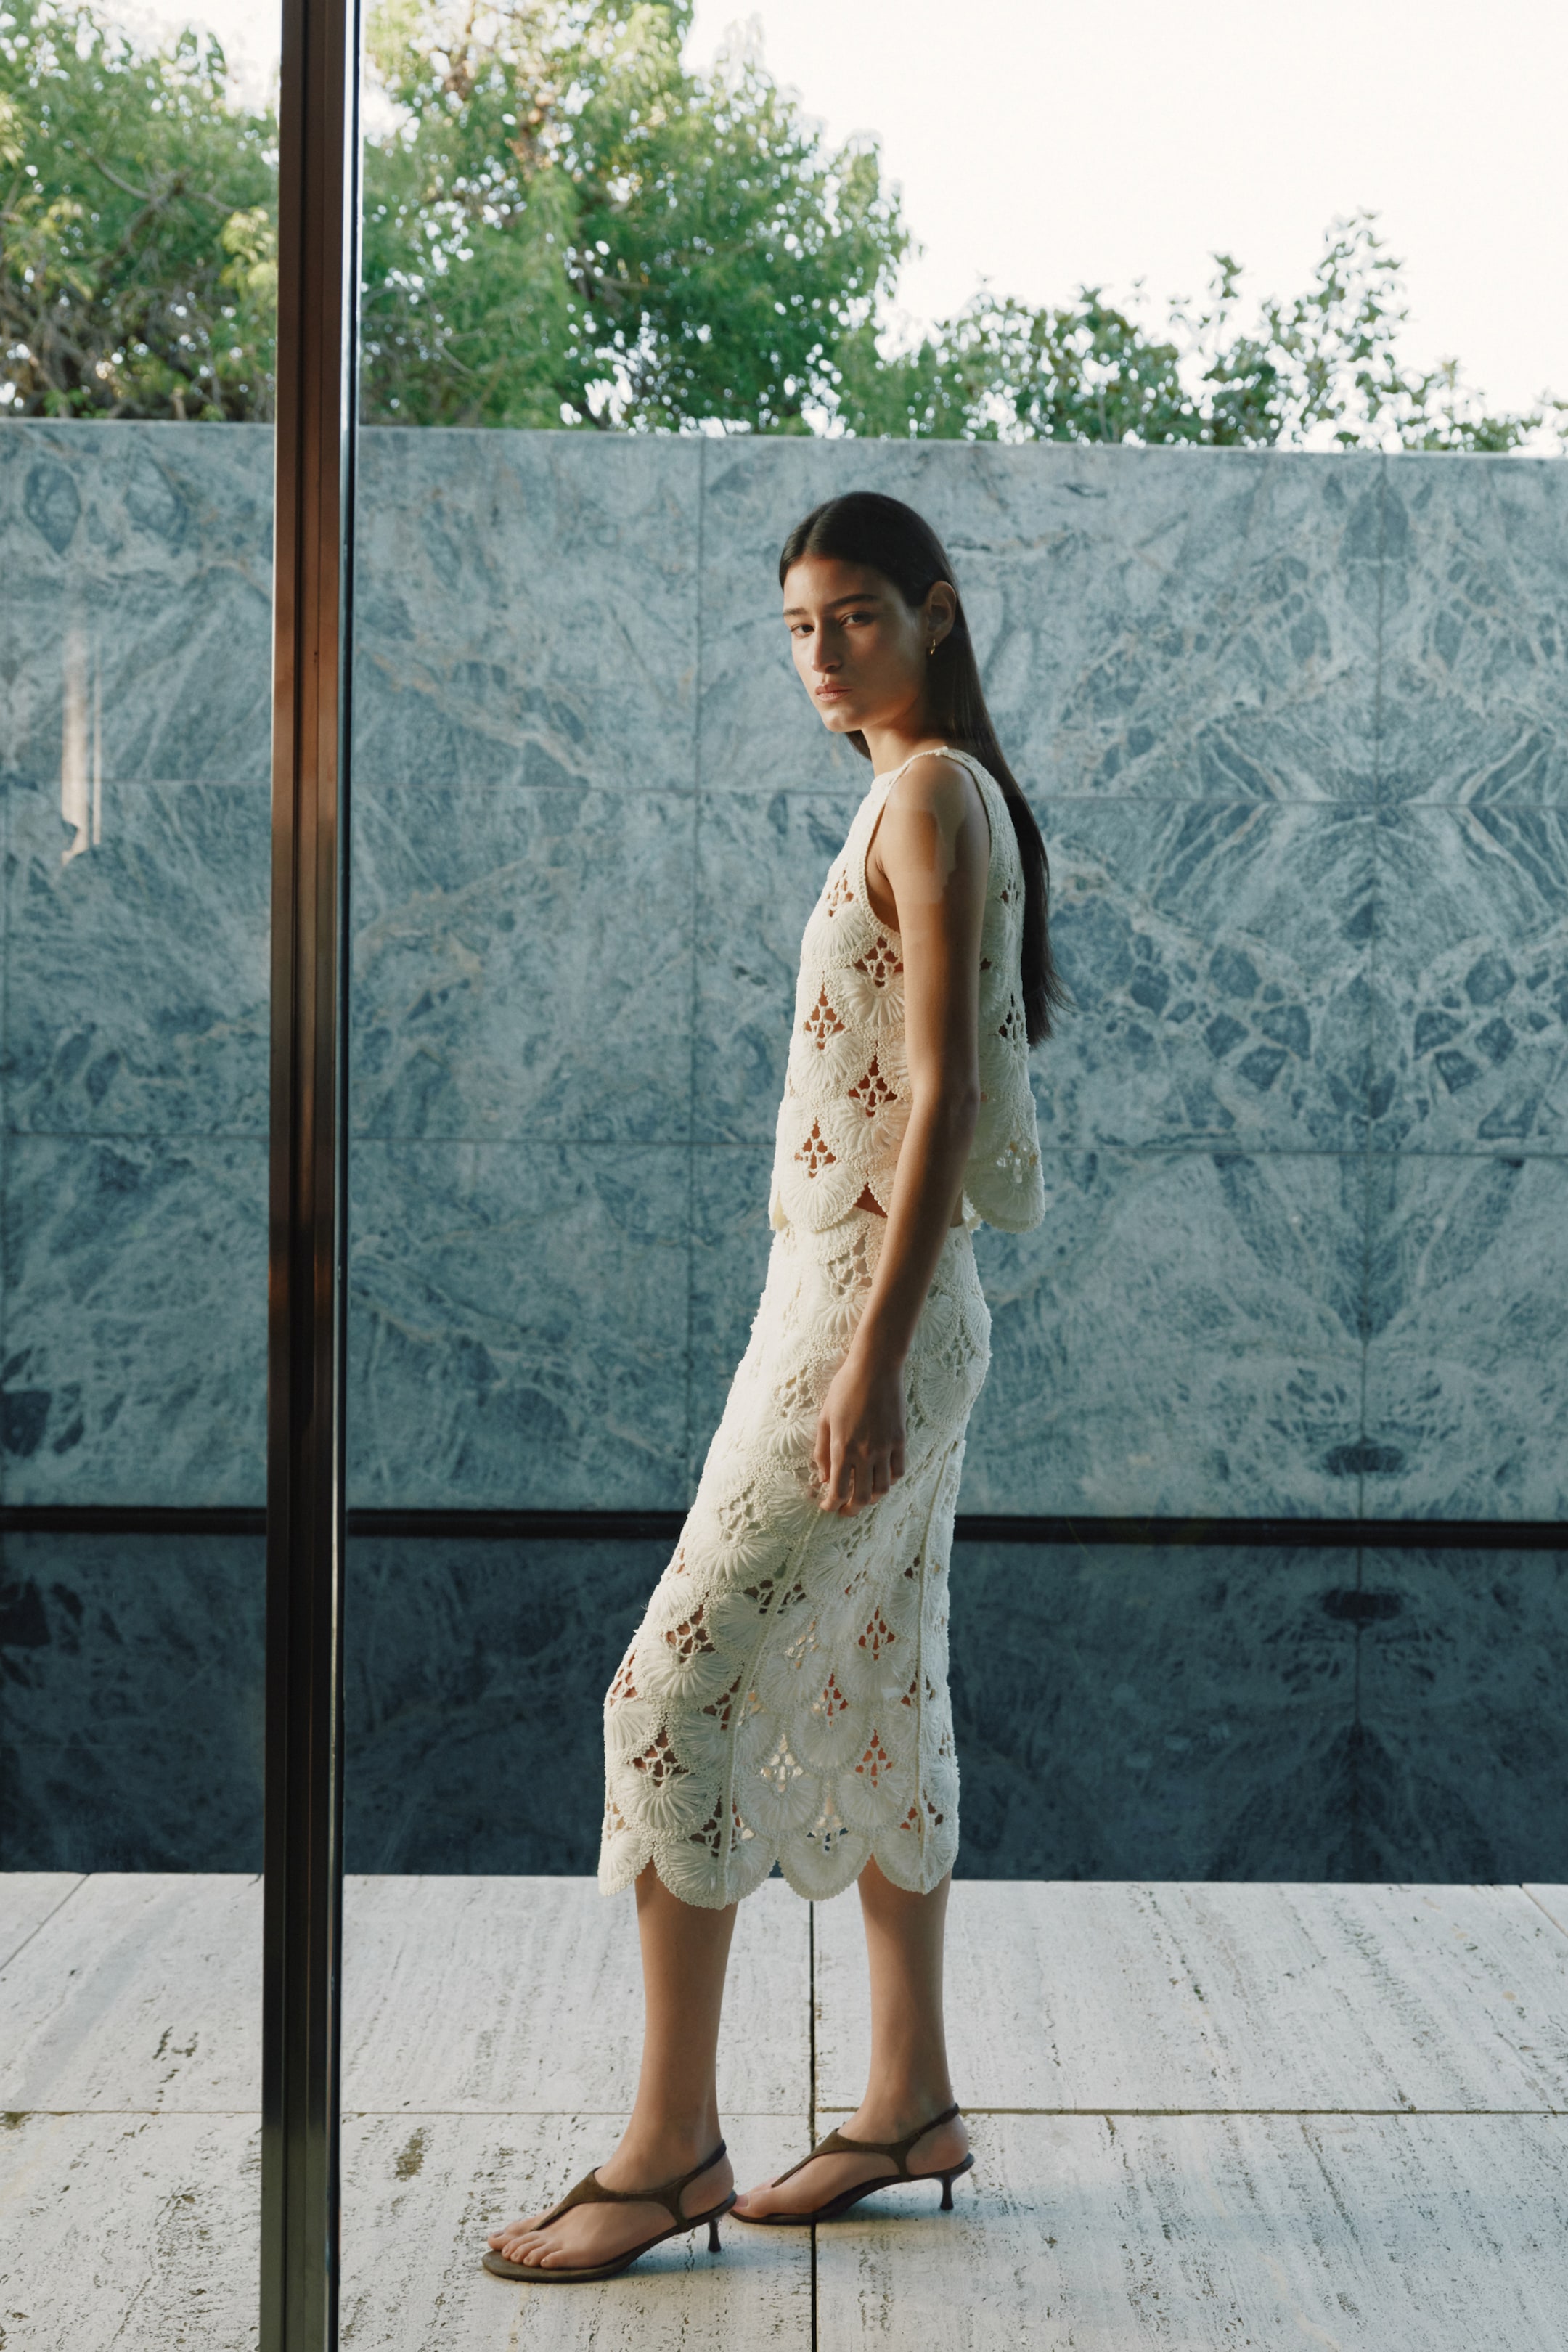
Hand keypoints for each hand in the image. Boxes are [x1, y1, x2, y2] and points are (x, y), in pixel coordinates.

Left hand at [812, 1342, 905, 1513]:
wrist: (875, 1369)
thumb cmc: (844, 1390)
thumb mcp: (824, 1419)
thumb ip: (822, 1451)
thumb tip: (823, 1478)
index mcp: (843, 1448)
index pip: (838, 1490)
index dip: (831, 1505)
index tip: (827, 1506)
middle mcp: (865, 1453)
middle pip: (862, 1497)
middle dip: (851, 1510)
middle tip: (844, 1510)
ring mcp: (885, 1448)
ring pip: (883, 1489)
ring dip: (872, 1499)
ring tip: (863, 1497)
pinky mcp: (900, 1440)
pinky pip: (898, 1471)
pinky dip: (889, 1481)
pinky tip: (881, 1478)